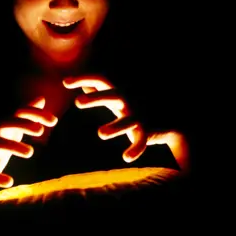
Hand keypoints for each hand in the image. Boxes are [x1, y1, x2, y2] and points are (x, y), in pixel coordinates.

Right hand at [0, 97, 57, 198]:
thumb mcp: (13, 128)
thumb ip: (26, 114)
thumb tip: (41, 98)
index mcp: (7, 125)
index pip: (20, 112)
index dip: (36, 113)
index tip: (54, 121)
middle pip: (7, 122)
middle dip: (23, 124)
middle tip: (40, 130)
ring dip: (14, 146)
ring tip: (30, 152)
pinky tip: (9, 182)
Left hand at [63, 75, 189, 170]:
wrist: (169, 116)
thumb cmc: (136, 105)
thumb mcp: (118, 96)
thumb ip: (101, 90)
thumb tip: (83, 84)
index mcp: (118, 91)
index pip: (101, 79)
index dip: (84, 78)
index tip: (66, 82)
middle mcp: (128, 101)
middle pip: (113, 95)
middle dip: (96, 98)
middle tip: (78, 102)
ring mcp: (138, 116)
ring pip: (127, 121)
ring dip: (115, 127)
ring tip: (101, 134)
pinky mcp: (147, 131)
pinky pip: (141, 140)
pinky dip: (136, 149)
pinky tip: (127, 157)